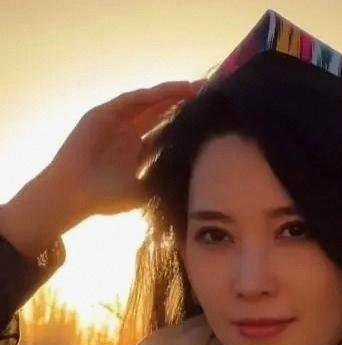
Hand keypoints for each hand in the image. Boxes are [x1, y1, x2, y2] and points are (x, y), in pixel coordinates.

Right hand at [44, 79, 206, 219]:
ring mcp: (115, 122)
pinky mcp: (101, 114)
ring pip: (147, 104)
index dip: (184, 124)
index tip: (206, 118)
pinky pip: (128, 101)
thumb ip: (161, 182)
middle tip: (205, 93)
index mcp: (137, 151)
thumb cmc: (105, 198)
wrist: (73, 195)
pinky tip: (167, 91)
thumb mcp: (143, 192)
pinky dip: (147, 96)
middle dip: (181, 103)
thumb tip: (192, 182)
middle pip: (160, 113)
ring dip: (168, 94)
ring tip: (192, 88)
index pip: (165, 132)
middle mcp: (128, 133)